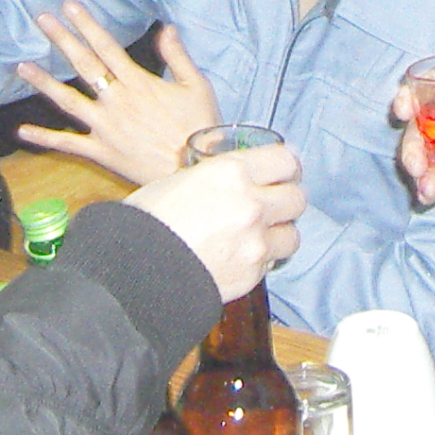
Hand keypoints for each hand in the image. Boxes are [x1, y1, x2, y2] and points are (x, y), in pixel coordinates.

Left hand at [11, 4, 222, 187]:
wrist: (193, 170)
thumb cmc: (199, 127)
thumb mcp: (196, 85)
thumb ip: (177, 55)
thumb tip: (166, 27)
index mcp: (138, 82)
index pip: (107, 47)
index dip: (87, 24)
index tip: (70, 6)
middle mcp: (116, 101)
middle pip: (84, 65)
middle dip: (62, 40)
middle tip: (41, 19)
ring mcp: (104, 127)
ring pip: (68, 101)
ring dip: (44, 83)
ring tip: (22, 66)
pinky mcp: (100, 152)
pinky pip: (68, 144)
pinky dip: (44, 138)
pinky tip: (22, 131)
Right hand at [125, 142, 305, 302]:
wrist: (137, 270)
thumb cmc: (148, 220)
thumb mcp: (180, 180)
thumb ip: (215, 178)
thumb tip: (229, 181)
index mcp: (232, 172)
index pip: (286, 161)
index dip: (287, 167)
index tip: (284, 172)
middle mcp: (251, 203)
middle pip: (297, 197)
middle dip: (286, 201)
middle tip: (273, 204)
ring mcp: (256, 241)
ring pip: (292, 235)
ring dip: (279, 234)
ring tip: (261, 235)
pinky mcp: (253, 274)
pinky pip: (272, 263)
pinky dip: (262, 260)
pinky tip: (243, 257)